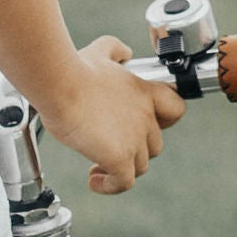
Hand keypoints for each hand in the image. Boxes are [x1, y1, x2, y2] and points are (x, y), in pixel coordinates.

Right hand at [41, 37, 182, 195]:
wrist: (60, 83)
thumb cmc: (75, 69)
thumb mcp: (100, 51)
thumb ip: (116, 50)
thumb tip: (124, 52)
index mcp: (145, 92)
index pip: (176, 110)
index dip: (163, 122)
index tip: (143, 125)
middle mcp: (145, 116)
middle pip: (154, 145)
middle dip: (134, 148)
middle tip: (110, 145)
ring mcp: (134, 139)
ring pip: (140, 166)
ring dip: (121, 168)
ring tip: (97, 164)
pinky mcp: (118, 157)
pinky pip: (123, 182)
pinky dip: (110, 185)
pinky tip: (94, 179)